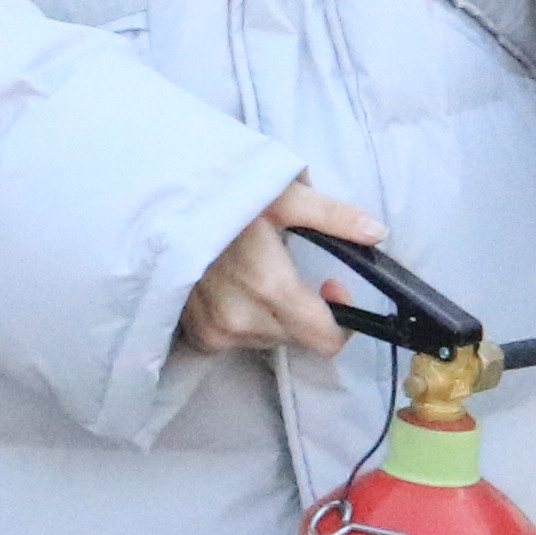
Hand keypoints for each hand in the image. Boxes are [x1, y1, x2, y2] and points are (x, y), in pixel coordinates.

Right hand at [178, 178, 374, 360]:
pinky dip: (246, 319)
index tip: (333, 286)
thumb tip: (378, 232)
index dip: (341, 317)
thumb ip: (332, 216)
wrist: (157, 208)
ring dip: (276, 316)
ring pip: (270, 339)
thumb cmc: (222, 195)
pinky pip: (239, 340)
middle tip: (294, 272)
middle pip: (300, 338)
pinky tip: (234, 289)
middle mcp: (241, 320)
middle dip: (308, 313)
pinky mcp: (197, 336)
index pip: (325, 339)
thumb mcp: (282, 194)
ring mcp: (216, 332)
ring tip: (256, 274)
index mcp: (270, 288)